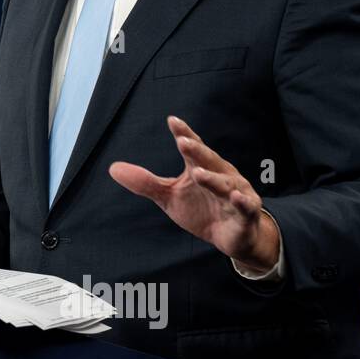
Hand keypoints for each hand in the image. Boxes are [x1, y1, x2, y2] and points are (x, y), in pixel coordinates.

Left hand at [108, 115, 279, 272]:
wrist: (231, 238)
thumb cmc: (202, 211)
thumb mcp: (169, 197)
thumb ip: (146, 183)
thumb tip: (113, 168)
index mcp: (202, 167)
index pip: (192, 148)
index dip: (184, 134)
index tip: (172, 120)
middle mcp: (221, 175)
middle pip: (208, 160)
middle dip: (197, 151)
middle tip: (182, 141)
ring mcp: (236, 193)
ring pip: (225, 184)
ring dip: (212, 179)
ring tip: (197, 173)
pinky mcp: (246, 213)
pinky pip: (245, 206)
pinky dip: (241, 201)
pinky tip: (235, 196)